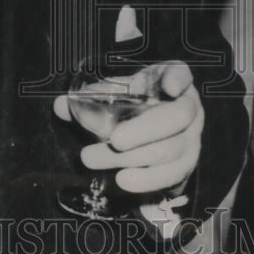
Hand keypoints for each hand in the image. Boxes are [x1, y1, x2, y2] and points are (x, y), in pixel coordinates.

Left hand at [54, 62, 203, 193]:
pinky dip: (147, 180)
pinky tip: (123, 180)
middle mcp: (189, 108)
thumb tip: (60, 106)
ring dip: (133, 159)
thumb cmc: (134, 105)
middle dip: (144, 130)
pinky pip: (172, 175)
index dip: (178, 78)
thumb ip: (91, 98)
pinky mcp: (187, 163)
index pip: (180, 73)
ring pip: (170, 150)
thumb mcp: (116, 94)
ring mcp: (193, 137)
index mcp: (172, 80)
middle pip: (176, 118)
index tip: (169, 85)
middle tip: (113, 140)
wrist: (154, 133)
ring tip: (95, 159)